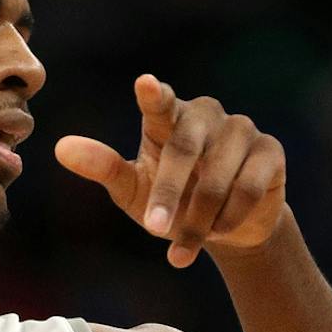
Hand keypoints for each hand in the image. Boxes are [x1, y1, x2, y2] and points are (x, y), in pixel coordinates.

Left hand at [55, 75, 287, 267]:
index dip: (153, 94)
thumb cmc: (173, 202)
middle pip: (185, 147)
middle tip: (154, 229)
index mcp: (168, 118)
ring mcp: (242, 129)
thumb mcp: (134, 191)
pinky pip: (249, 187)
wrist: (227, 229)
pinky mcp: (270, 151)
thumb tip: (60, 148)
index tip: (145, 85)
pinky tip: (220, 232)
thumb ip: (103, 167)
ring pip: (217, 176)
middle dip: (169, 192)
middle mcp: (206, 115)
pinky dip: (230, 217)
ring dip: (200, 218)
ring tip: (187, 245)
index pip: (159, 102)